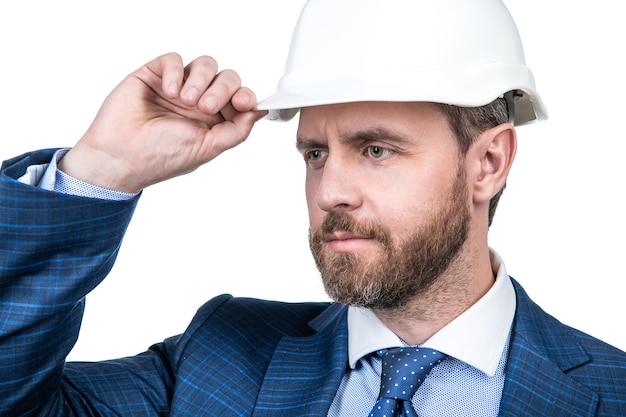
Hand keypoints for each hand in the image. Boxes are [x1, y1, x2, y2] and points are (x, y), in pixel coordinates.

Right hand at [59, 53, 265, 192]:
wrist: (120, 157)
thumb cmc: (160, 158)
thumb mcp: (208, 148)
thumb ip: (237, 130)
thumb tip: (260, 112)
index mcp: (214, 120)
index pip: (239, 98)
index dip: (245, 96)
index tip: (242, 103)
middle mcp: (198, 101)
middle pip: (227, 78)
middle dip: (222, 89)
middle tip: (205, 107)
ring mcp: (178, 87)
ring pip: (205, 64)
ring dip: (200, 80)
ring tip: (185, 100)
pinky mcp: (154, 75)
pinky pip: (174, 59)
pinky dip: (175, 72)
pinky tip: (169, 91)